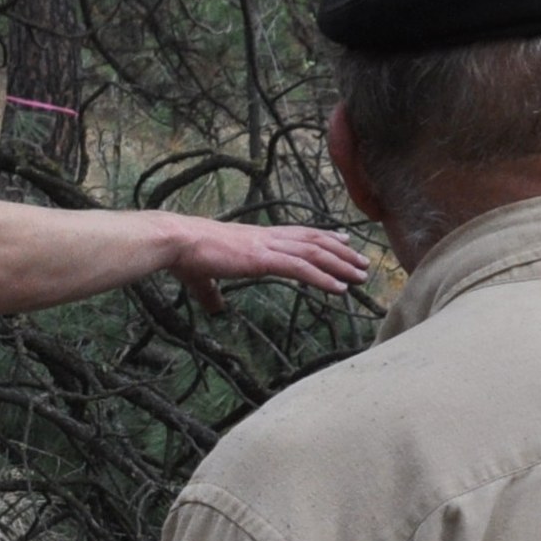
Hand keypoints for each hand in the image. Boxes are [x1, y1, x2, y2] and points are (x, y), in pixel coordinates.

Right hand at [165, 219, 370, 318]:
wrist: (178, 241)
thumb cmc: (186, 256)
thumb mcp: (203, 276)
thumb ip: (212, 292)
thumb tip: (215, 307)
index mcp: (257, 238)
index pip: (298, 234)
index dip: (323, 237)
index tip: (343, 239)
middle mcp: (267, 238)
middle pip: (314, 241)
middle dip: (341, 252)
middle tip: (362, 262)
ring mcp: (267, 247)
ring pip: (314, 253)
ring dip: (340, 265)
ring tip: (360, 275)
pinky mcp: (263, 259)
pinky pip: (301, 269)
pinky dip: (323, 278)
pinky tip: (339, 288)